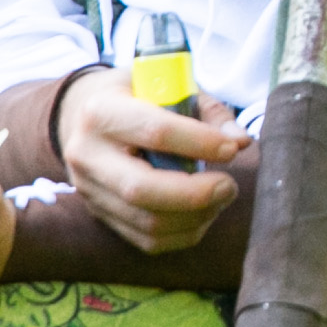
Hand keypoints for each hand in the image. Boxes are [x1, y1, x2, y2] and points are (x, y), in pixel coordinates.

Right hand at [53, 66, 242, 254]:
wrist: (87, 116)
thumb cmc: (141, 96)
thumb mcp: (171, 87)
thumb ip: (209, 113)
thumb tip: (240, 142)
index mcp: (101, 111)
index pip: (154, 132)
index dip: (199, 143)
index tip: (230, 150)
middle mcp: (87, 154)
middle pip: (141, 189)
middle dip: (195, 194)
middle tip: (229, 186)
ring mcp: (89, 190)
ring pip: (146, 222)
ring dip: (195, 217)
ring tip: (221, 197)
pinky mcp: (100, 215)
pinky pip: (146, 240)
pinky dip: (184, 233)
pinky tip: (204, 213)